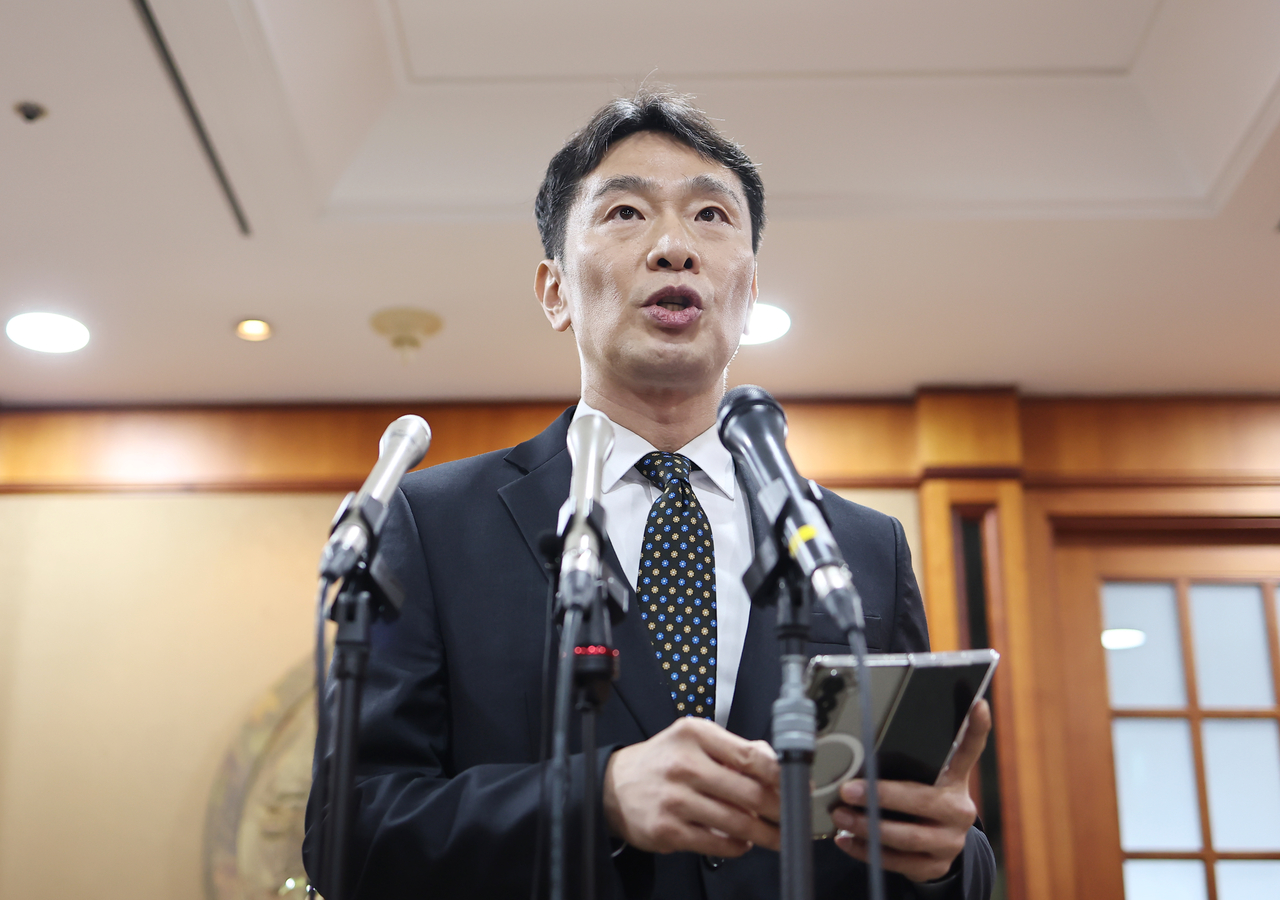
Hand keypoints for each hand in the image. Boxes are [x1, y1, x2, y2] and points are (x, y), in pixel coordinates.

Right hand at [602, 717, 780, 856]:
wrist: (614, 787)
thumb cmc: (662, 761)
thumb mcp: (694, 740)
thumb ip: (734, 749)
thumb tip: (774, 762)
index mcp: (695, 735)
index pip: (751, 757)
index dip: (781, 776)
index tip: (796, 786)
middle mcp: (684, 765)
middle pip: (749, 792)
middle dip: (779, 809)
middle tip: (793, 817)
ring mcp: (675, 799)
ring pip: (737, 823)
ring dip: (765, 833)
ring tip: (777, 836)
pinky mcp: (668, 830)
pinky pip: (717, 844)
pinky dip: (738, 846)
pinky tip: (744, 842)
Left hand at [831, 699, 991, 881]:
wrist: (939, 848)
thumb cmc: (922, 803)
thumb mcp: (923, 780)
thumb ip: (906, 763)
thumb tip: (864, 746)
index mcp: (956, 780)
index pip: (969, 750)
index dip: (975, 728)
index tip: (978, 703)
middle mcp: (959, 809)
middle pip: (923, 800)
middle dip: (881, 796)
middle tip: (849, 790)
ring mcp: (950, 841)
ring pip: (908, 836)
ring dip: (868, 826)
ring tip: (841, 815)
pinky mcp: (934, 865)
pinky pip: (899, 861)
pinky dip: (868, 851)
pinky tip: (847, 840)